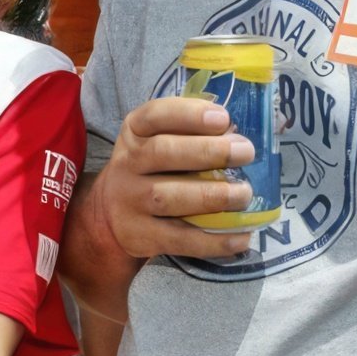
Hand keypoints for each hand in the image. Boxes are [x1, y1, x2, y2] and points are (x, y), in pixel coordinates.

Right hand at [96, 96, 257, 261]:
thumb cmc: (151, 169)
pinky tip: (240, 237)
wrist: (111, 214)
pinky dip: (213, 241)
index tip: (223, 119)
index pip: (154, 116)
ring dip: (213, 196)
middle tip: (245, 152)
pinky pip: (179, 239)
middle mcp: (126, 164)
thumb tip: (237, 138)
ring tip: (244, 194)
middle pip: (163, 153)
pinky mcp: (141, 236)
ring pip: (168, 198)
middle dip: (209, 151)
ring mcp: (130, 201)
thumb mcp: (157, 141)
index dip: (189, 114)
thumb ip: (190, 135)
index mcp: (134, 132)